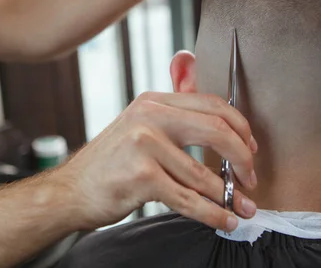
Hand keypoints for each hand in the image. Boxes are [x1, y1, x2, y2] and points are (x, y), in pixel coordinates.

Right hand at [54, 92, 257, 232]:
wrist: (70, 191)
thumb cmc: (110, 164)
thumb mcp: (139, 128)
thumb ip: (175, 120)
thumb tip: (222, 125)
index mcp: (154, 101)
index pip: (212, 103)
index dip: (240, 127)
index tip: (250, 148)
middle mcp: (149, 116)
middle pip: (216, 130)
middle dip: (242, 158)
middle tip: (251, 178)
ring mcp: (144, 144)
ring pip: (203, 173)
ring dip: (230, 195)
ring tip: (244, 207)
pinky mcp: (142, 176)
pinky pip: (189, 199)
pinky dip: (213, 213)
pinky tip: (225, 220)